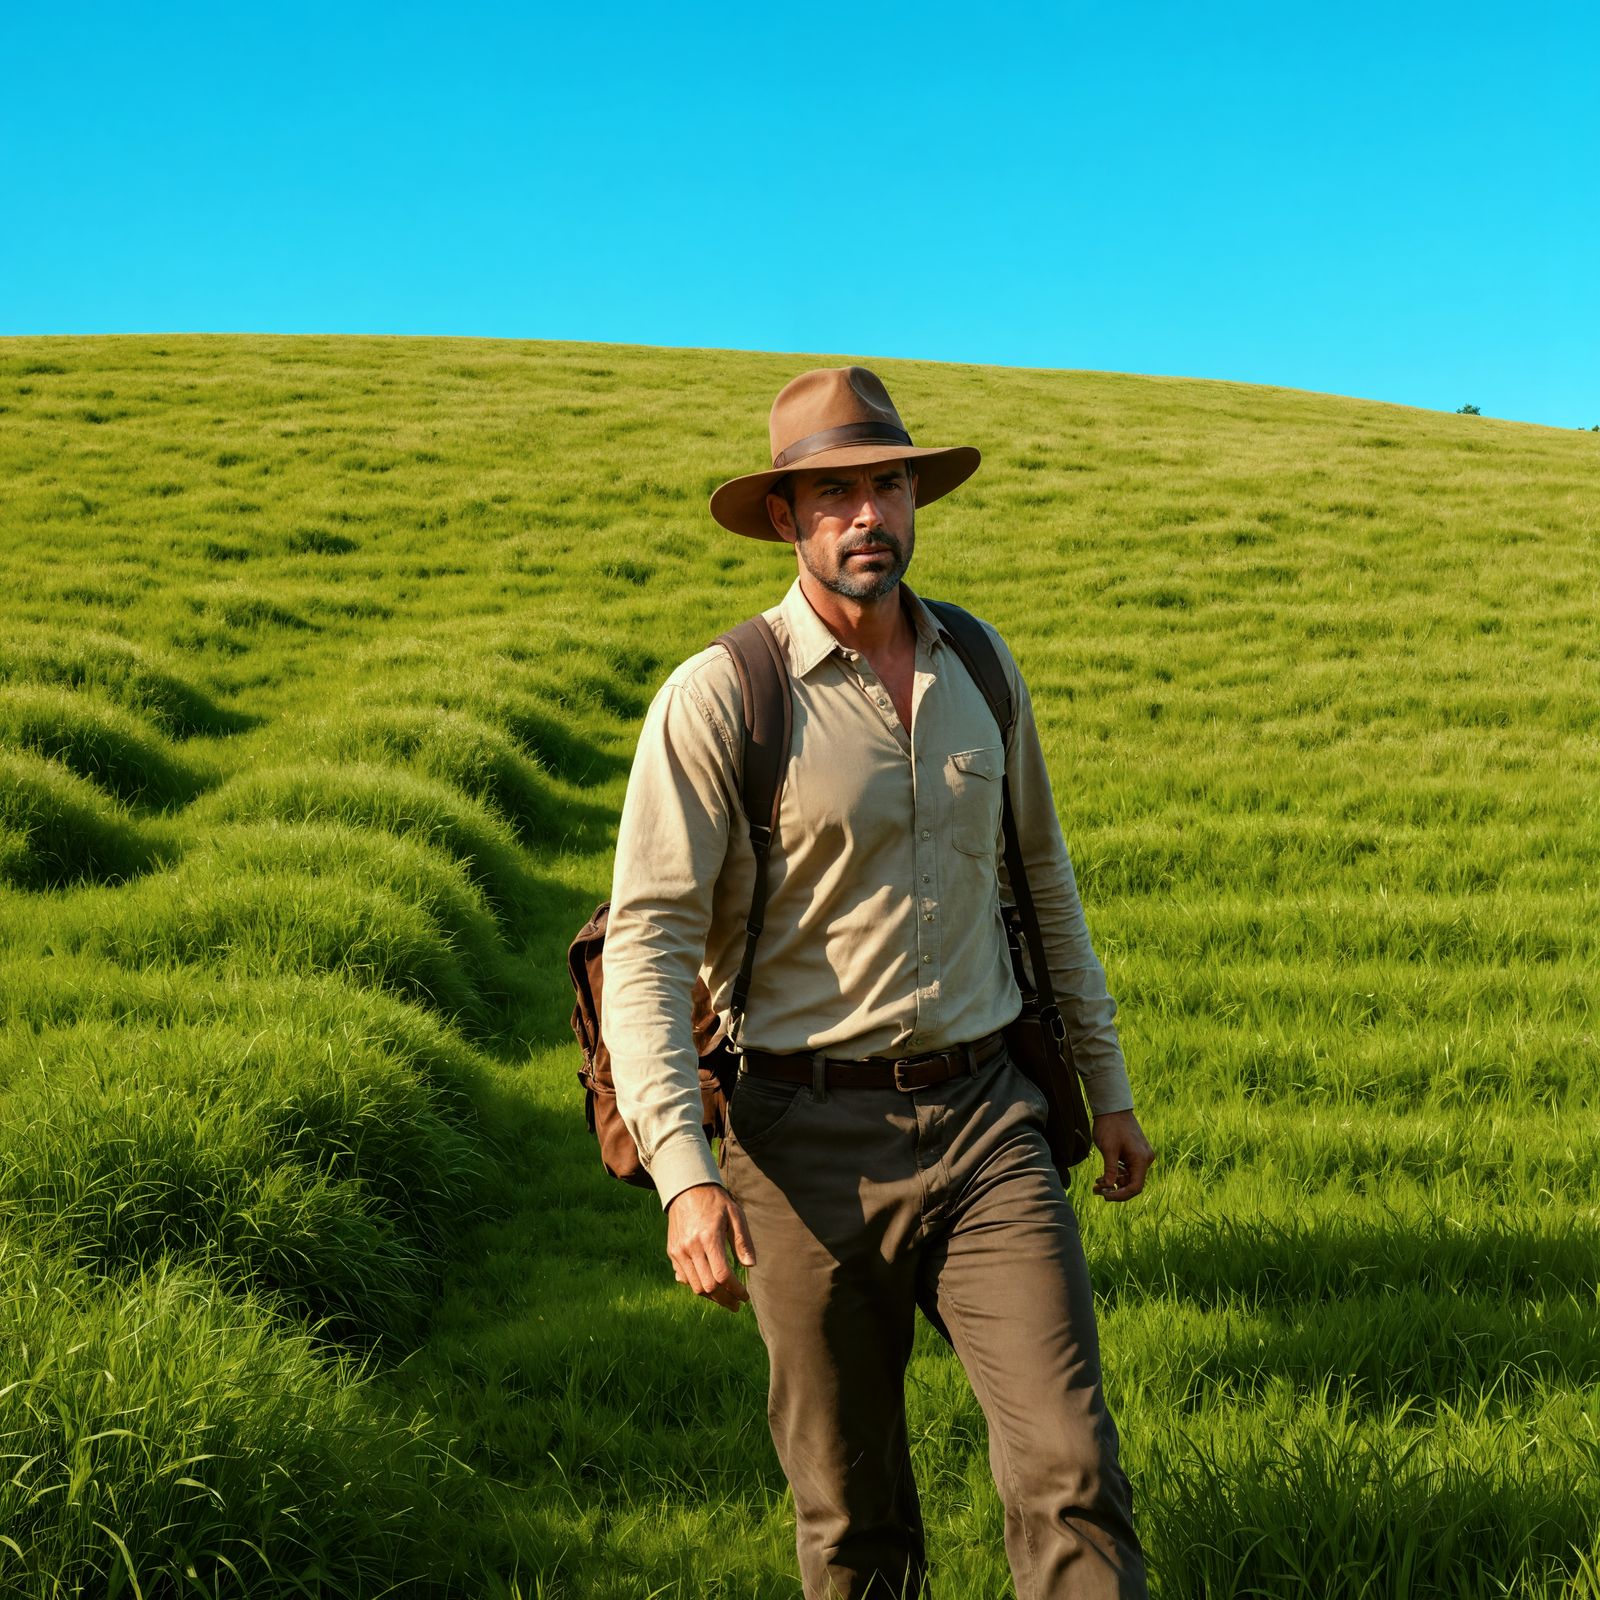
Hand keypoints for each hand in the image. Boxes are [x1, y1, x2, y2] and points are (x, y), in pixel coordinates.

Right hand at [665, 1182, 756, 1311]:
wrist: (687, 1189)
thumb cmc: (715, 1202)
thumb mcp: (735, 1215)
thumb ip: (743, 1241)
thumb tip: (751, 1266)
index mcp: (709, 1237)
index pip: (722, 1275)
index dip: (736, 1290)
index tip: (745, 1296)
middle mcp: (691, 1247)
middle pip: (708, 1286)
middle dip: (725, 1299)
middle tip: (737, 1303)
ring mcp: (679, 1251)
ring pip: (695, 1286)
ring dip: (712, 1297)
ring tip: (726, 1298)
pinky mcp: (672, 1252)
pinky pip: (684, 1278)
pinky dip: (697, 1285)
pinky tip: (710, 1285)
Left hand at [1091, 1110, 1154, 1200]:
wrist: (1112, 1107)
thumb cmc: (1110, 1126)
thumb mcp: (1108, 1149)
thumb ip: (1110, 1170)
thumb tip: (1108, 1187)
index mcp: (1141, 1159)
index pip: (1135, 1187)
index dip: (1121, 1195)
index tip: (1105, 1196)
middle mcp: (1145, 1159)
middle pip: (1133, 1184)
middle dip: (1115, 1189)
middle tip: (1097, 1190)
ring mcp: (1141, 1156)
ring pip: (1129, 1177)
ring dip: (1114, 1182)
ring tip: (1097, 1183)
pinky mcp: (1135, 1153)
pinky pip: (1128, 1169)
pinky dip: (1116, 1174)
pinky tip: (1102, 1176)